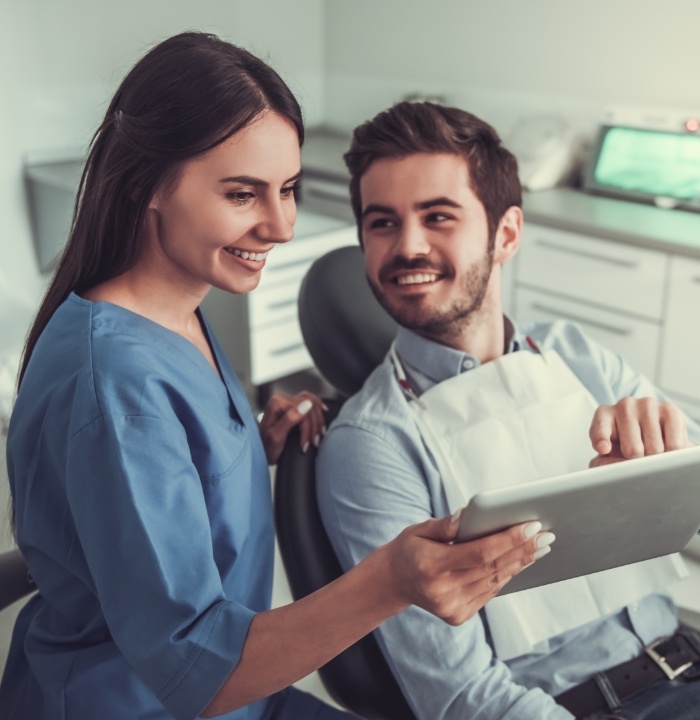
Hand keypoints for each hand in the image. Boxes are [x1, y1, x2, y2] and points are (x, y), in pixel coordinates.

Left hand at [258, 391, 326, 463]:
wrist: (261, 453)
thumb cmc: (266, 448)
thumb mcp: (276, 437)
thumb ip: (290, 419)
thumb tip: (306, 405)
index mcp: (277, 403)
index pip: (303, 410)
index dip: (308, 428)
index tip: (307, 444)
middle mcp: (282, 399)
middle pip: (310, 405)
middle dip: (314, 425)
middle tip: (314, 442)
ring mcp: (287, 401)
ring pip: (312, 402)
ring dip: (318, 419)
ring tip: (318, 435)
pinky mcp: (292, 406)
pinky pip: (310, 401)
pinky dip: (318, 408)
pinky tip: (323, 412)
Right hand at [378, 513, 554, 624]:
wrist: (393, 581)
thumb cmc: (409, 548)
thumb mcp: (419, 529)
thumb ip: (445, 524)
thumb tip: (471, 514)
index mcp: (430, 565)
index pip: (479, 552)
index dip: (508, 540)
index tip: (531, 526)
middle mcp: (442, 591)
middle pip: (492, 568)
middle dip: (522, 549)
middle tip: (545, 534)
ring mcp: (451, 607)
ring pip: (495, 582)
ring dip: (520, 563)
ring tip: (540, 546)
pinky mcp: (458, 616)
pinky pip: (489, 593)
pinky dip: (506, 575)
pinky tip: (520, 561)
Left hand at [589, 397, 691, 467]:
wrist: (653, 443)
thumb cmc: (624, 449)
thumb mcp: (608, 458)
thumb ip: (605, 464)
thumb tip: (618, 467)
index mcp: (603, 415)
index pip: (599, 428)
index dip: (601, 439)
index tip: (603, 449)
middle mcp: (624, 405)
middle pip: (633, 449)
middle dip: (637, 463)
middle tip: (637, 460)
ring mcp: (647, 405)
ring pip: (655, 448)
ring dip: (655, 460)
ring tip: (651, 453)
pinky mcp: (670, 410)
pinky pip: (674, 444)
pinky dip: (672, 455)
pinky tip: (667, 451)